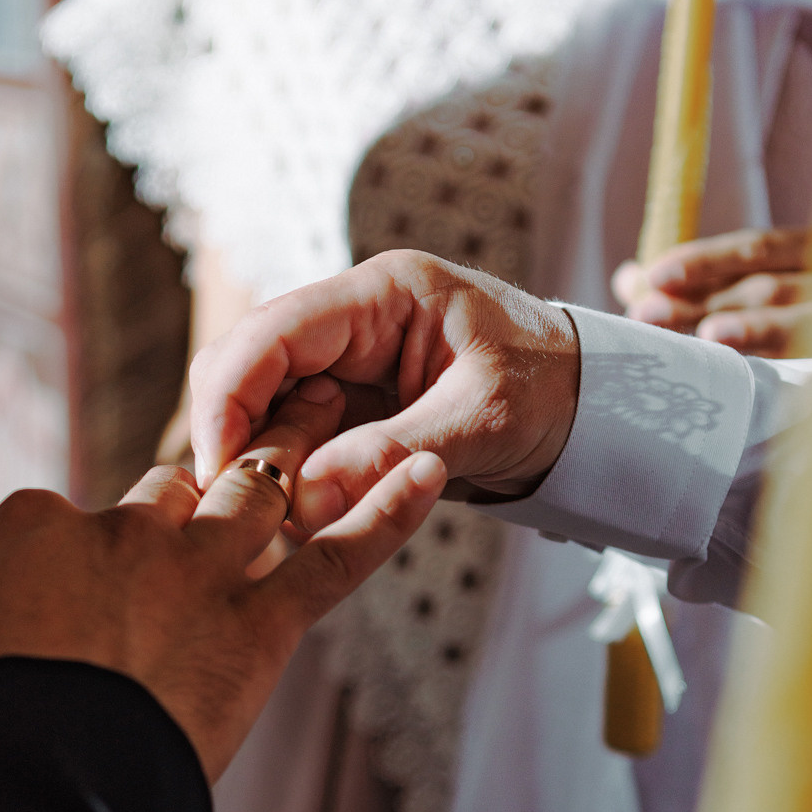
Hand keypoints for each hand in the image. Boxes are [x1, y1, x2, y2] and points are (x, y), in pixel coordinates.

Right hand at [0, 379, 444, 782]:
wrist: (29, 772)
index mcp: (38, 524)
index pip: (75, 516)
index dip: (92, 542)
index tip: (91, 576)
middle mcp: (127, 528)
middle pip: (176, 489)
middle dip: (208, 472)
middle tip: (247, 450)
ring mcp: (199, 569)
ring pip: (261, 492)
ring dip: (301, 448)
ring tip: (336, 409)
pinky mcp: (263, 622)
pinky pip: (342, 558)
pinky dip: (389, 511)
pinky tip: (431, 474)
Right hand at [187, 251, 579, 534]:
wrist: (590, 408)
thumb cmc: (551, 394)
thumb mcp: (483, 424)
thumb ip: (392, 454)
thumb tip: (303, 498)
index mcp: (381, 295)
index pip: (271, 331)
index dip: (230, 397)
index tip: (221, 467)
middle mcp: (349, 320)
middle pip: (243, 364)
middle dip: (235, 433)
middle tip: (251, 505)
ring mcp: (342, 363)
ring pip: (257, 406)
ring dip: (260, 462)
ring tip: (286, 516)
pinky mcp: (346, 406)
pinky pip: (290, 438)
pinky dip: (286, 477)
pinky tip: (302, 513)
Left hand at [613, 226, 811, 356]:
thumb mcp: (762, 293)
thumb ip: (703, 286)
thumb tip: (628, 279)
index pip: (758, 249)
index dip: (705, 261)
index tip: (653, 277)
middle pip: (768, 287)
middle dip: (705, 303)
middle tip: (647, 315)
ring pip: (805, 321)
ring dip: (753, 330)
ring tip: (708, 341)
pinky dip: (802, 375)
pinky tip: (765, 384)